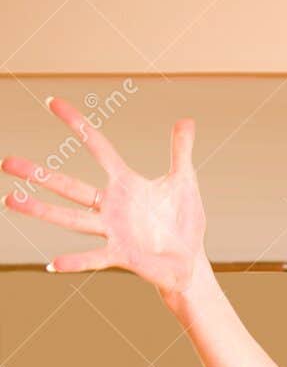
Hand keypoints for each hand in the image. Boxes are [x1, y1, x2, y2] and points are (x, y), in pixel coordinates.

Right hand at [2, 95, 206, 293]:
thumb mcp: (184, 182)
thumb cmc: (184, 224)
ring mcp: (113, 230)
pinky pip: (94, 257)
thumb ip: (180, 151)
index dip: (77, 124)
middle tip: (6, 162)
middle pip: (69, 186)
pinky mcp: (121, 255)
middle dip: (38, 174)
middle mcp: (112, 206)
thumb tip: (185, 120)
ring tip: (9, 201)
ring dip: (41, 210)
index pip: (98, 147)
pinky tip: (52, 264)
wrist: (190, 263)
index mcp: (126, 184)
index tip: (52, 102)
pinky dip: (75, 261)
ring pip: (70, 219)